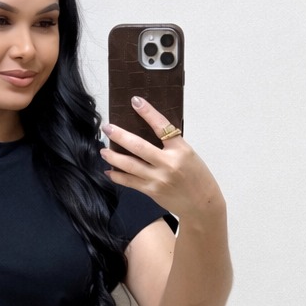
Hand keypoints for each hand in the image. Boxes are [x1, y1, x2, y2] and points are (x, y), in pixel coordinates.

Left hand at [100, 97, 225, 225]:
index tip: (135, 101)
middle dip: (120, 136)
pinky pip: (130, 182)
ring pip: (130, 165)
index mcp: (180, 150)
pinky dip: (117, 176)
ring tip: (103, 150)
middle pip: (139, 146)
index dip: (148, 113)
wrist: (201, 204)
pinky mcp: (151, 191)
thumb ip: (170, 145)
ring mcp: (158, 179)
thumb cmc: (196, 176)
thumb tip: (146, 132)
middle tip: (107, 128)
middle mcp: (168, 164)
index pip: (162, 126)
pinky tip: (109, 171)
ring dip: (114, 157)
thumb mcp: (188, 155)